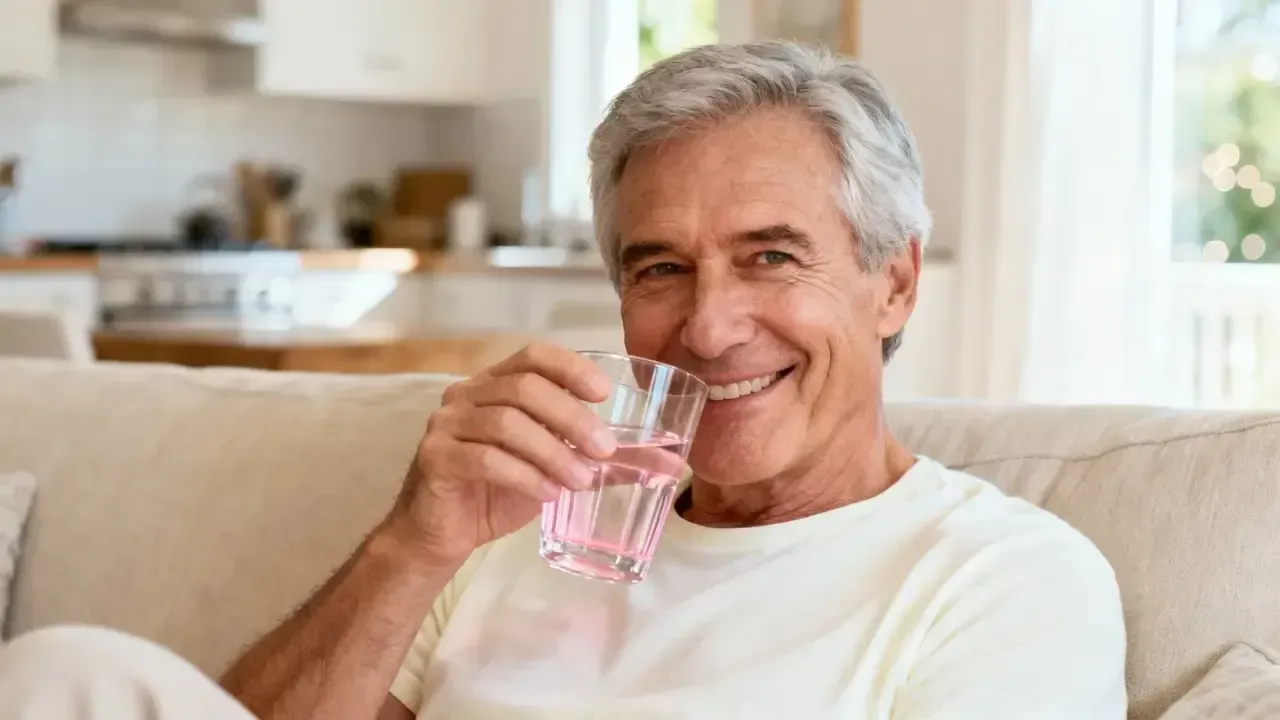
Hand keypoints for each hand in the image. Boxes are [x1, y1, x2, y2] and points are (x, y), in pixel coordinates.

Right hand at [384, 342, 617, 567]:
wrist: (441, 535)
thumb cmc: (498, 493)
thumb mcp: (555, 470)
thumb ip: (604, 462)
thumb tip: (670, 465)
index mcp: (495, 384)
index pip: (533, 355)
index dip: (570, 367)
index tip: (605, 394)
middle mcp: (467, 394)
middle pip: (524, 388)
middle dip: (571, 417)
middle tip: (605, 450)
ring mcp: (446, 424)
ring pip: (506, 423)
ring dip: (552, 452)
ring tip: (582, 481)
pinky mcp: (435, 457)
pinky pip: (485, 458)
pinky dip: (524, 476)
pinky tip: (549, 494)